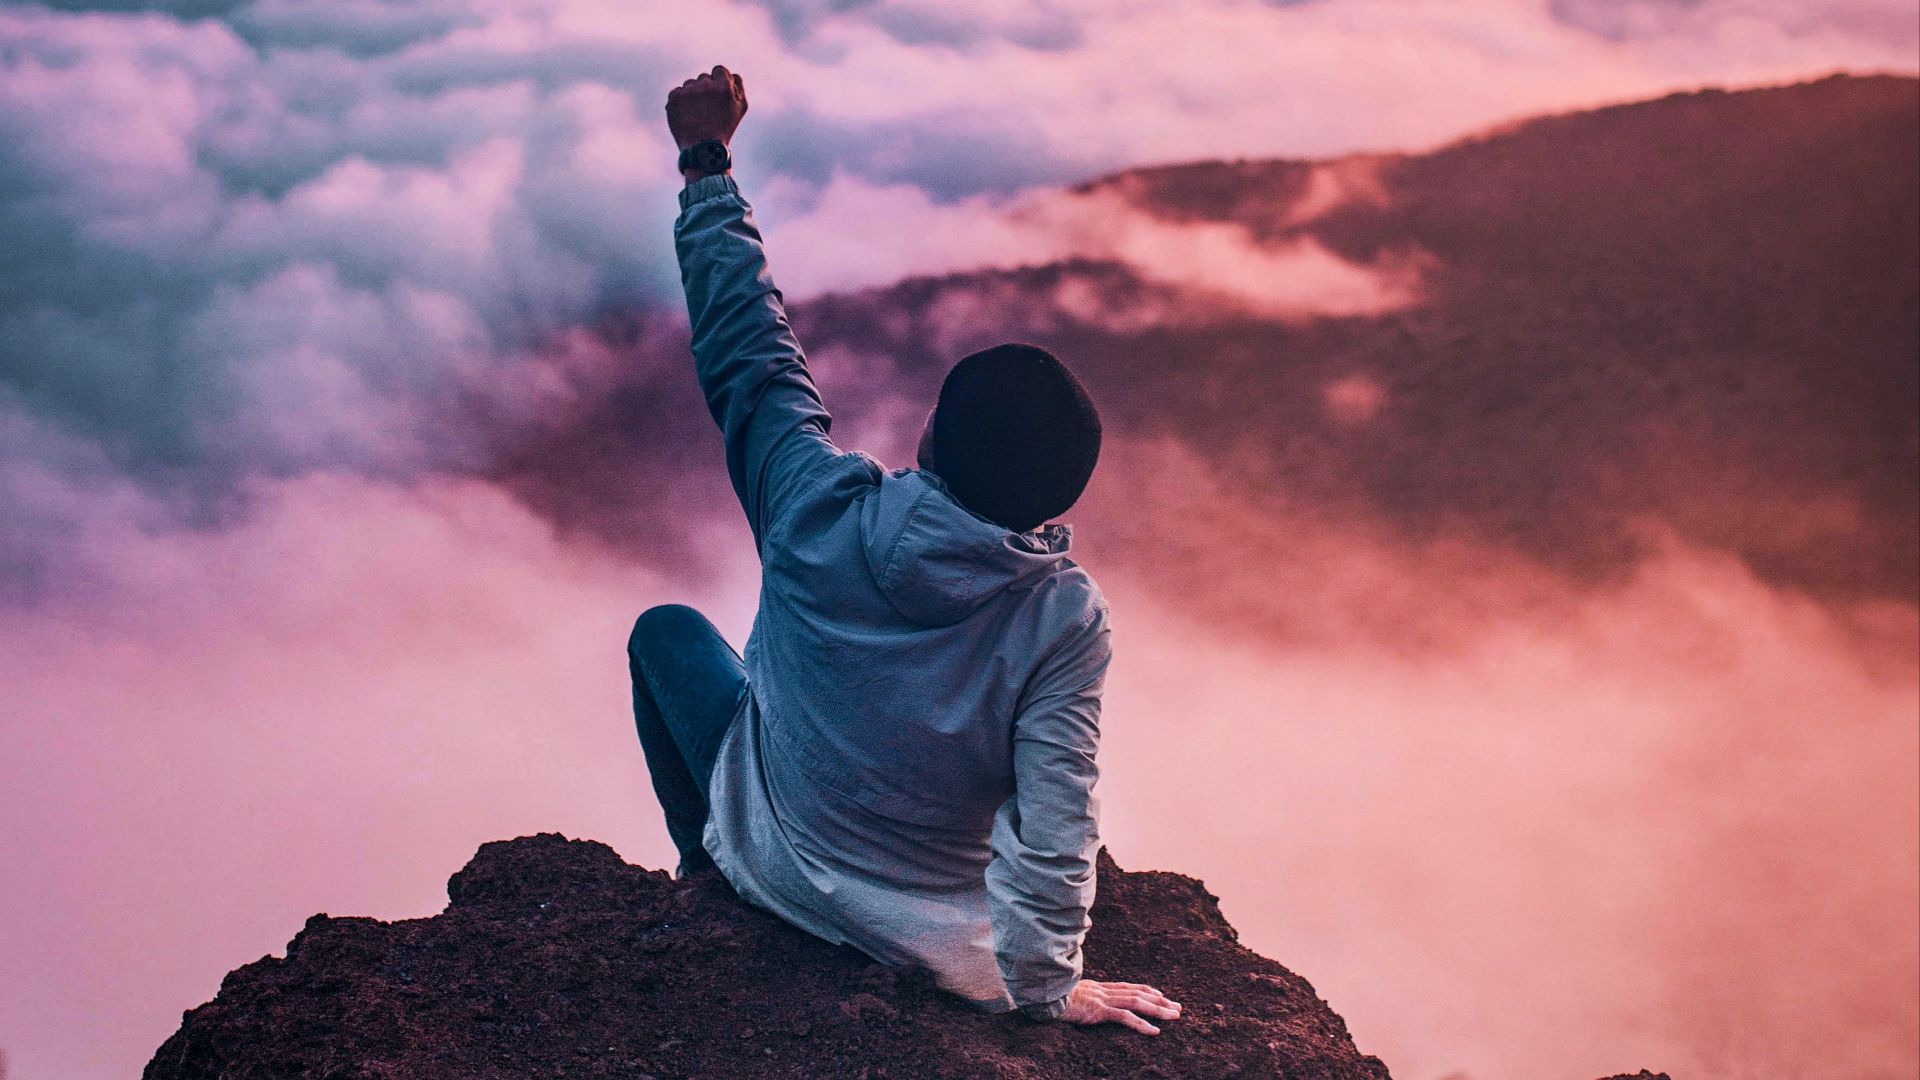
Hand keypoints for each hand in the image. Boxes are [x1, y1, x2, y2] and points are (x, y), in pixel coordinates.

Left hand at [666, 64, 747, 152]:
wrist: (702, 148)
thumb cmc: (724, 128)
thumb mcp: (740, 108)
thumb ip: (738, 87)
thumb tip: (730, 74)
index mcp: (724, 87)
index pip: (719, 70)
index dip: (718, 81)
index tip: (716, 93)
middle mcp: (706, 86)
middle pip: (703, 77)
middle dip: (705, 89)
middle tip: (707, 109)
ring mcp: (689, 91)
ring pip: (689, 84)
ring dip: (692, 95)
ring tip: (697, 114)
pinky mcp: (675, 98)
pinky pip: (677, 92)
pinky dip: (680, 102)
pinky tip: (686, 115)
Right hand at [1060, 979, 1182, 1035]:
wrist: (1039, 994)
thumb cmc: (1049, 996)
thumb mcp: (1068, 995)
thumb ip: (1079, 997)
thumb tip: (1081, 1002)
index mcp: (1097, 987)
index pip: (1127, 987)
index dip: (1146, 991)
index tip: (1161, 995)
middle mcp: (1103, 990)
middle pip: (1138, 993)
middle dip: (1160, 1001)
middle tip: (1178, 1007)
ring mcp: (1101, 999)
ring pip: (1136, 1002)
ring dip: (1158, 1010)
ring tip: (1175, 1016)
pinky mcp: (1097, 1010)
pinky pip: (1124, 1017)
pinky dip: (1141, 1024)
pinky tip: (1154, 1032)